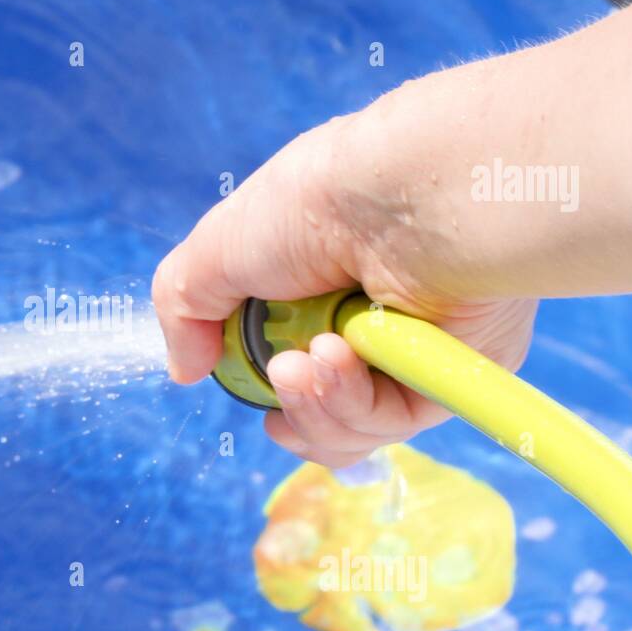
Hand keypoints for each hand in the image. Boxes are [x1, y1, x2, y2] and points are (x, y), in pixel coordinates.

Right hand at [152, 102, 536, 468]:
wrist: (403, 200)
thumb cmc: (312, 207)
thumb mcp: (216, 250)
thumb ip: (184, 311)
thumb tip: (184, 370)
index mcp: (319, 288)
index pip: (289, 364)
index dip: (266, 386)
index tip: (258, 380)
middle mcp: (366, 324)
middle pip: (315, 412)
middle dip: (292, 403)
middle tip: (287, 370)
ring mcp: (409, 354)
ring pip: (348, 430)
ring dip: (317, 405)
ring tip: (313, 361)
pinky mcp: (447, 377)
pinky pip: (389, 428)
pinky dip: (357, 403)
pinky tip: (346, 358)